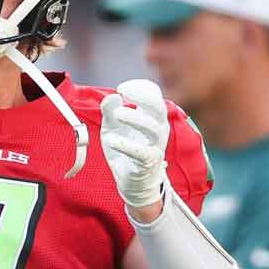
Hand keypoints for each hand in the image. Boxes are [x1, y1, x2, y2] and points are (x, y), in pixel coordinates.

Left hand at [101, 79, 169, 215]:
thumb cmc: (125, 149)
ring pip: (154, 128)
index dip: (140, 87)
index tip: (122, 89)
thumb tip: (112, 96)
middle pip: (159, 107)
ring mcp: (156, 145)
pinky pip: (142, 152)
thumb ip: (109, 111)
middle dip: (143, 96)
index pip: (154, 95)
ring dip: (136, 118)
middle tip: (124, 92)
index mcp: (151, 116)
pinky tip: (112, 140)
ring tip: (118, 114)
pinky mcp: (149, 162)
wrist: (132, 180)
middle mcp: (158, 128)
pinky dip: (127, 145)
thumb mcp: (111, 127)